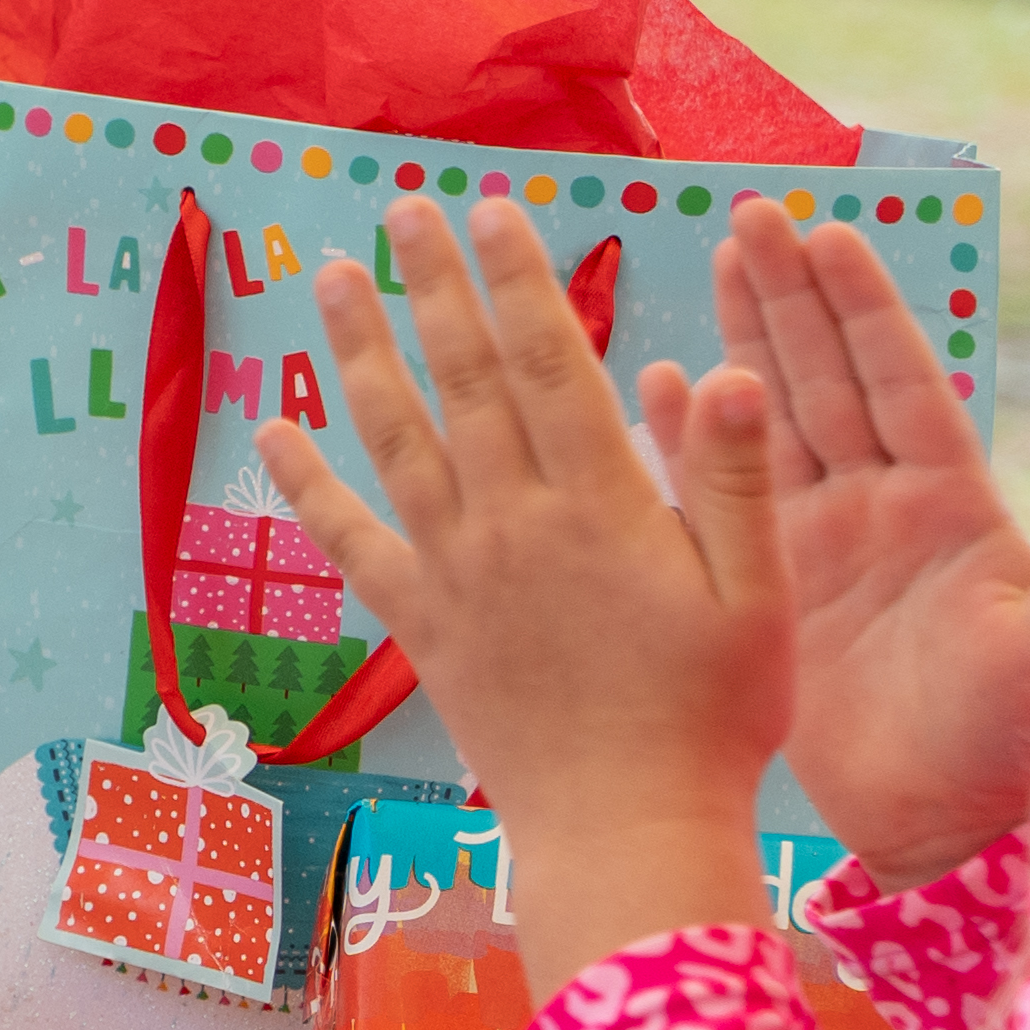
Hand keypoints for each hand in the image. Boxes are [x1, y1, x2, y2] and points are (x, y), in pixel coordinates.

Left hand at [261, 197, 790, 982]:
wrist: (627, 825)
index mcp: (603, 504)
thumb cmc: (714, 714)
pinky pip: (349, 540)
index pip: (551, 363)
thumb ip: (732, 478)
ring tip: (332, 276)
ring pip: (395, 437)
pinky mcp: (418, 623)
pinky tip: (271, 430)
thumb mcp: (758, 592)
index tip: (494, 208)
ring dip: (360, 351)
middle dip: (434, 285)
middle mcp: (514, 523)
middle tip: (402, 205)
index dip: (518, 280)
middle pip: (463, 379)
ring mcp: (455, 570)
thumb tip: (724, 368)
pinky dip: (306, 483)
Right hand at [707, 190, 1029, 885]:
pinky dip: (688, 439)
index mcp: (950, 507)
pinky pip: (719, 494)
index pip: (899, 382)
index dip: (862, 309)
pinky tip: (656, 386)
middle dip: (790, 296)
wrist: (946, 830)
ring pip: (772, 418)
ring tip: (706, 265)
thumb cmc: (1017, 739)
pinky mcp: (768, 584)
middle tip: (751, 215)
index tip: (826, 234)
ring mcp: (821, 542)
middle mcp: (881, 508)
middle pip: (827, 377)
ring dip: (741, 342)